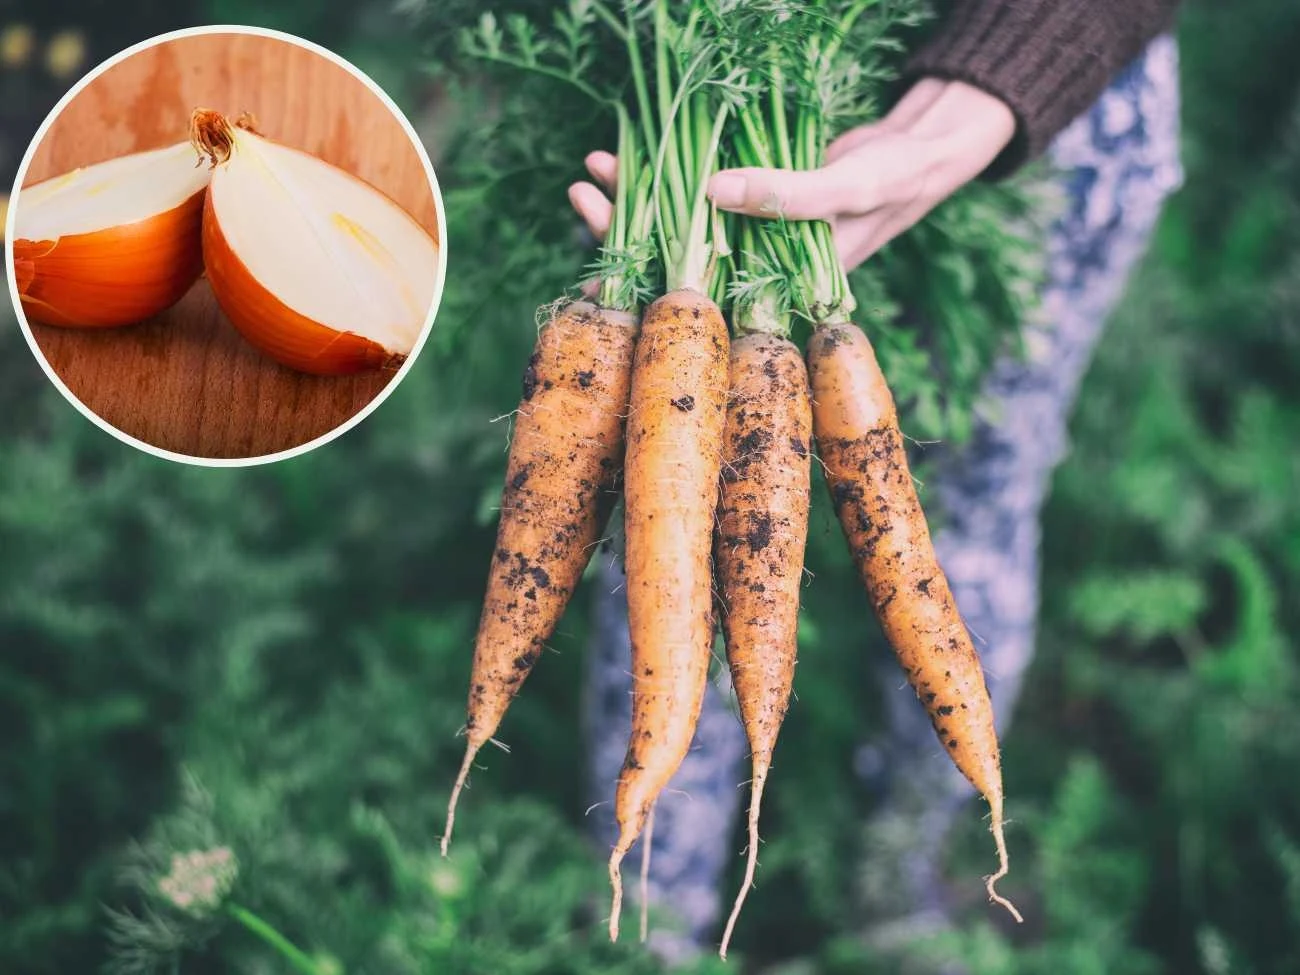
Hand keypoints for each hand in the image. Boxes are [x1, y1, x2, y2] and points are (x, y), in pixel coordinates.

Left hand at [568, 78, 1015, 271]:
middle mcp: (754, 266)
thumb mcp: (848, 187)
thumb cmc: (895, 181)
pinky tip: (633, 151)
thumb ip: (788, 194)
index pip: (696, 288)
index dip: (643, 267)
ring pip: (679, 220)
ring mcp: (749, 232)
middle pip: (672, 256)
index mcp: (774, 287)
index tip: (600, 231)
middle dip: (624, 224)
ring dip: (638, 194)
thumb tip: (711, 191)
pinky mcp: (750, 198)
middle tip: (583, 190)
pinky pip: (699, 189)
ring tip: (596, 164)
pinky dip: (669, 170)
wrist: (920, 154)